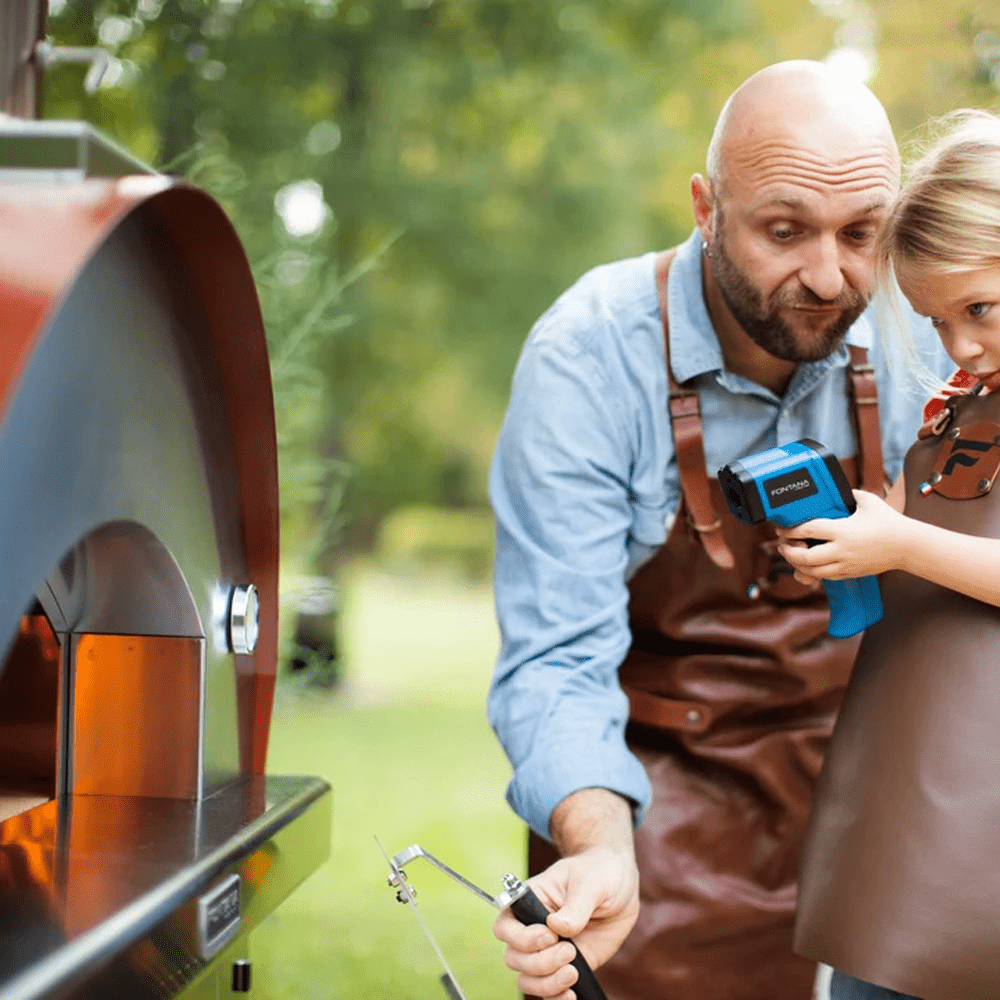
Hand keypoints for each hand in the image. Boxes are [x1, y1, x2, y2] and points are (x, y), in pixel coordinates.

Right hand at [493, 845, 638, 998]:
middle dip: (540, 962)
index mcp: (529, 901)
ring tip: (573, 972)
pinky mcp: (567, 966)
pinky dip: (556, 998)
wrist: (620, 884)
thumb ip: (576, 905)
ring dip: (546, 984)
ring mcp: (549, 950)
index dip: (522, 938)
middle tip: (570, 951)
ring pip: (528, 979)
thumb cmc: (599, 871)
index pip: (505, 926)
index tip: (550, 935)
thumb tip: (558, 927)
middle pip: (515, 958)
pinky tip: (572, 994)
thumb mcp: (590, 882)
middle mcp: (533, 928)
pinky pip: (550, 990)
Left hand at [776, 489, 910, 582]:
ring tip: (792, 555)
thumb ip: (848, 494)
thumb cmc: (888, 522)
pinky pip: (824, 577)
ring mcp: (845, 564)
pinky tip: (807, 564)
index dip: (791, 531)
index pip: (809, 530)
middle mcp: (842, 550)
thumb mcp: (867, 501)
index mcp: (843, 530)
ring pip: (812, 572)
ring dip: (797, 565)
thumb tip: (833, 489)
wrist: (907, 546)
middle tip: (783, 545)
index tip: (782, 528)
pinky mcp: (849, 573)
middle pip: (805, 558)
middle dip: (789, 552)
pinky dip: (812, 573)